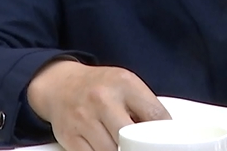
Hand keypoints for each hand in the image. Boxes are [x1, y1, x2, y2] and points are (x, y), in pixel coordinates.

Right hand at [26, 60, 170, 150]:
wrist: (61, 85)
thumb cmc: (100, 87)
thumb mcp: (125, 85)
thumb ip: (144, 105)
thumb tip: (165, 133)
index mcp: (124, 83)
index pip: (155, 115)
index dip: (163, 133)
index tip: (165, 141)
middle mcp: (103, 99)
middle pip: (132, 137)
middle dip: (140, 146)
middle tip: (143, 147)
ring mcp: (84, 119)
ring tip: (125, 147)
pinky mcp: (70, 137)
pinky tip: (109, 149)